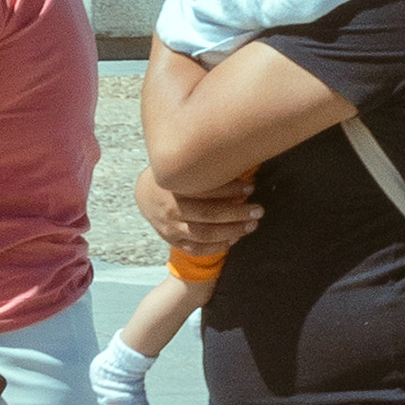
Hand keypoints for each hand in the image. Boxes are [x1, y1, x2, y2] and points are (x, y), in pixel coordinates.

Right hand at [135, 164, 256, 260]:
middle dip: (237, 213)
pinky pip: (195, 249)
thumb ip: (205, 165)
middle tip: (259, 210)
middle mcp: (170, 209)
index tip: (251, 187)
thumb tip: (240, 155)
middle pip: (208, 214)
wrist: (145, 195)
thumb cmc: (174, 175)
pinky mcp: (172, 240)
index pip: (205, 189)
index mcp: (172, 185)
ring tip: (252, 225)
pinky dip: (216, 247)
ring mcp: (169, 228)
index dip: (230, 189)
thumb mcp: (183, 164)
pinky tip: (234, 240)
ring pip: (204, 234)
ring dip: (231, 231)